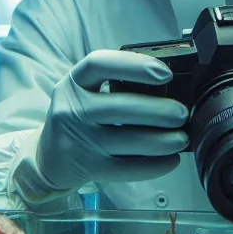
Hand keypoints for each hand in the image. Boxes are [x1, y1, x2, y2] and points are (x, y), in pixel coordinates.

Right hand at [35, 50, 188, 190]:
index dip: (134, 65)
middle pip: (118, 107)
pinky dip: (154, 165)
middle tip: (182, 113)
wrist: (50, 158)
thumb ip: (115, 83)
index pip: (99, 64)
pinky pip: (127, 169)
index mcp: (74, 82)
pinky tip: (171, 160)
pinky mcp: (90, 168)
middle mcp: (72, 109)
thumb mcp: (85, 92)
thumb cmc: (79, 117)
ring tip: (182, 138)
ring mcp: (79, 141)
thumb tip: (170, 84)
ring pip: (127, 140)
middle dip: (157, 110)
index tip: (165, 73)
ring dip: (162, 140)